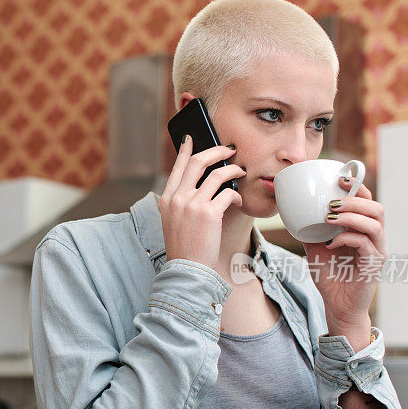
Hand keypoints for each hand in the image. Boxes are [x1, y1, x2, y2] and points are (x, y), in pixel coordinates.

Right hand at [158, 136, 244, 268]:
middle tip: (229, 150)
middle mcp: (177, 198)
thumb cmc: (185, 248)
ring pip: (217, 174)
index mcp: (167, 199)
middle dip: (217, 151)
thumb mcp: (174, 222)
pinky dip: (236, 194)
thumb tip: (204, 184)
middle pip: (198, 162)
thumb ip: (182, 202)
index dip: (185, 151)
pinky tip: (238, 199)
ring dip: (233, 170)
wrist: (186, 270)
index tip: (191, 138)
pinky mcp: (208, 213)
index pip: (177, 167)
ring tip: (240, 172)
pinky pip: (228, 193)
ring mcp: (192, 204)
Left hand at [302, 178, 384, 348]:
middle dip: (354, 200)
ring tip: (328, 218)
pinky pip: (366, 244)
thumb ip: (309, 231)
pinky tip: (330, 243)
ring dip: (350, 216)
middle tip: (331, 202)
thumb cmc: (330, 276)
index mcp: (362, 229)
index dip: (357, 187)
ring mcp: (376, 250)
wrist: (337, 305)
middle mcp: (373, 237)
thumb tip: (291, 213)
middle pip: (376, 208)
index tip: (339, 179)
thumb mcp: (314, 249)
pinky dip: (346, 238)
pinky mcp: (374, 264)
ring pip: (375, 223)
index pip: (367, 201)